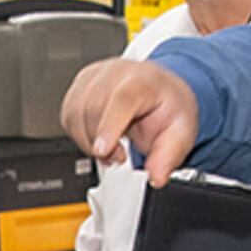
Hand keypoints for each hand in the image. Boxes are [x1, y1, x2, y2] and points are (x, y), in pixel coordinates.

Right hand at [62, 59, 199, 183]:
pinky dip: (80, 135)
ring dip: (89, 142)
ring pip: (75, 114)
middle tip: (119, 157)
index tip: (102, 150)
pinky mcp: (77, 88)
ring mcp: (92, 78)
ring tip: (111, 148)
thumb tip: (155, 177)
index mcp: (144, 80)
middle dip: (101, 143)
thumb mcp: (181, 132)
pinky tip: (99, 138)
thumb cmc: (167, 106)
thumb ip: (168, 156)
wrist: (159, 91)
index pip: (122, 99)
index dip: (108, 126)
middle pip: (93, 109)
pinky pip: (68, 117)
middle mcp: (115, 73)